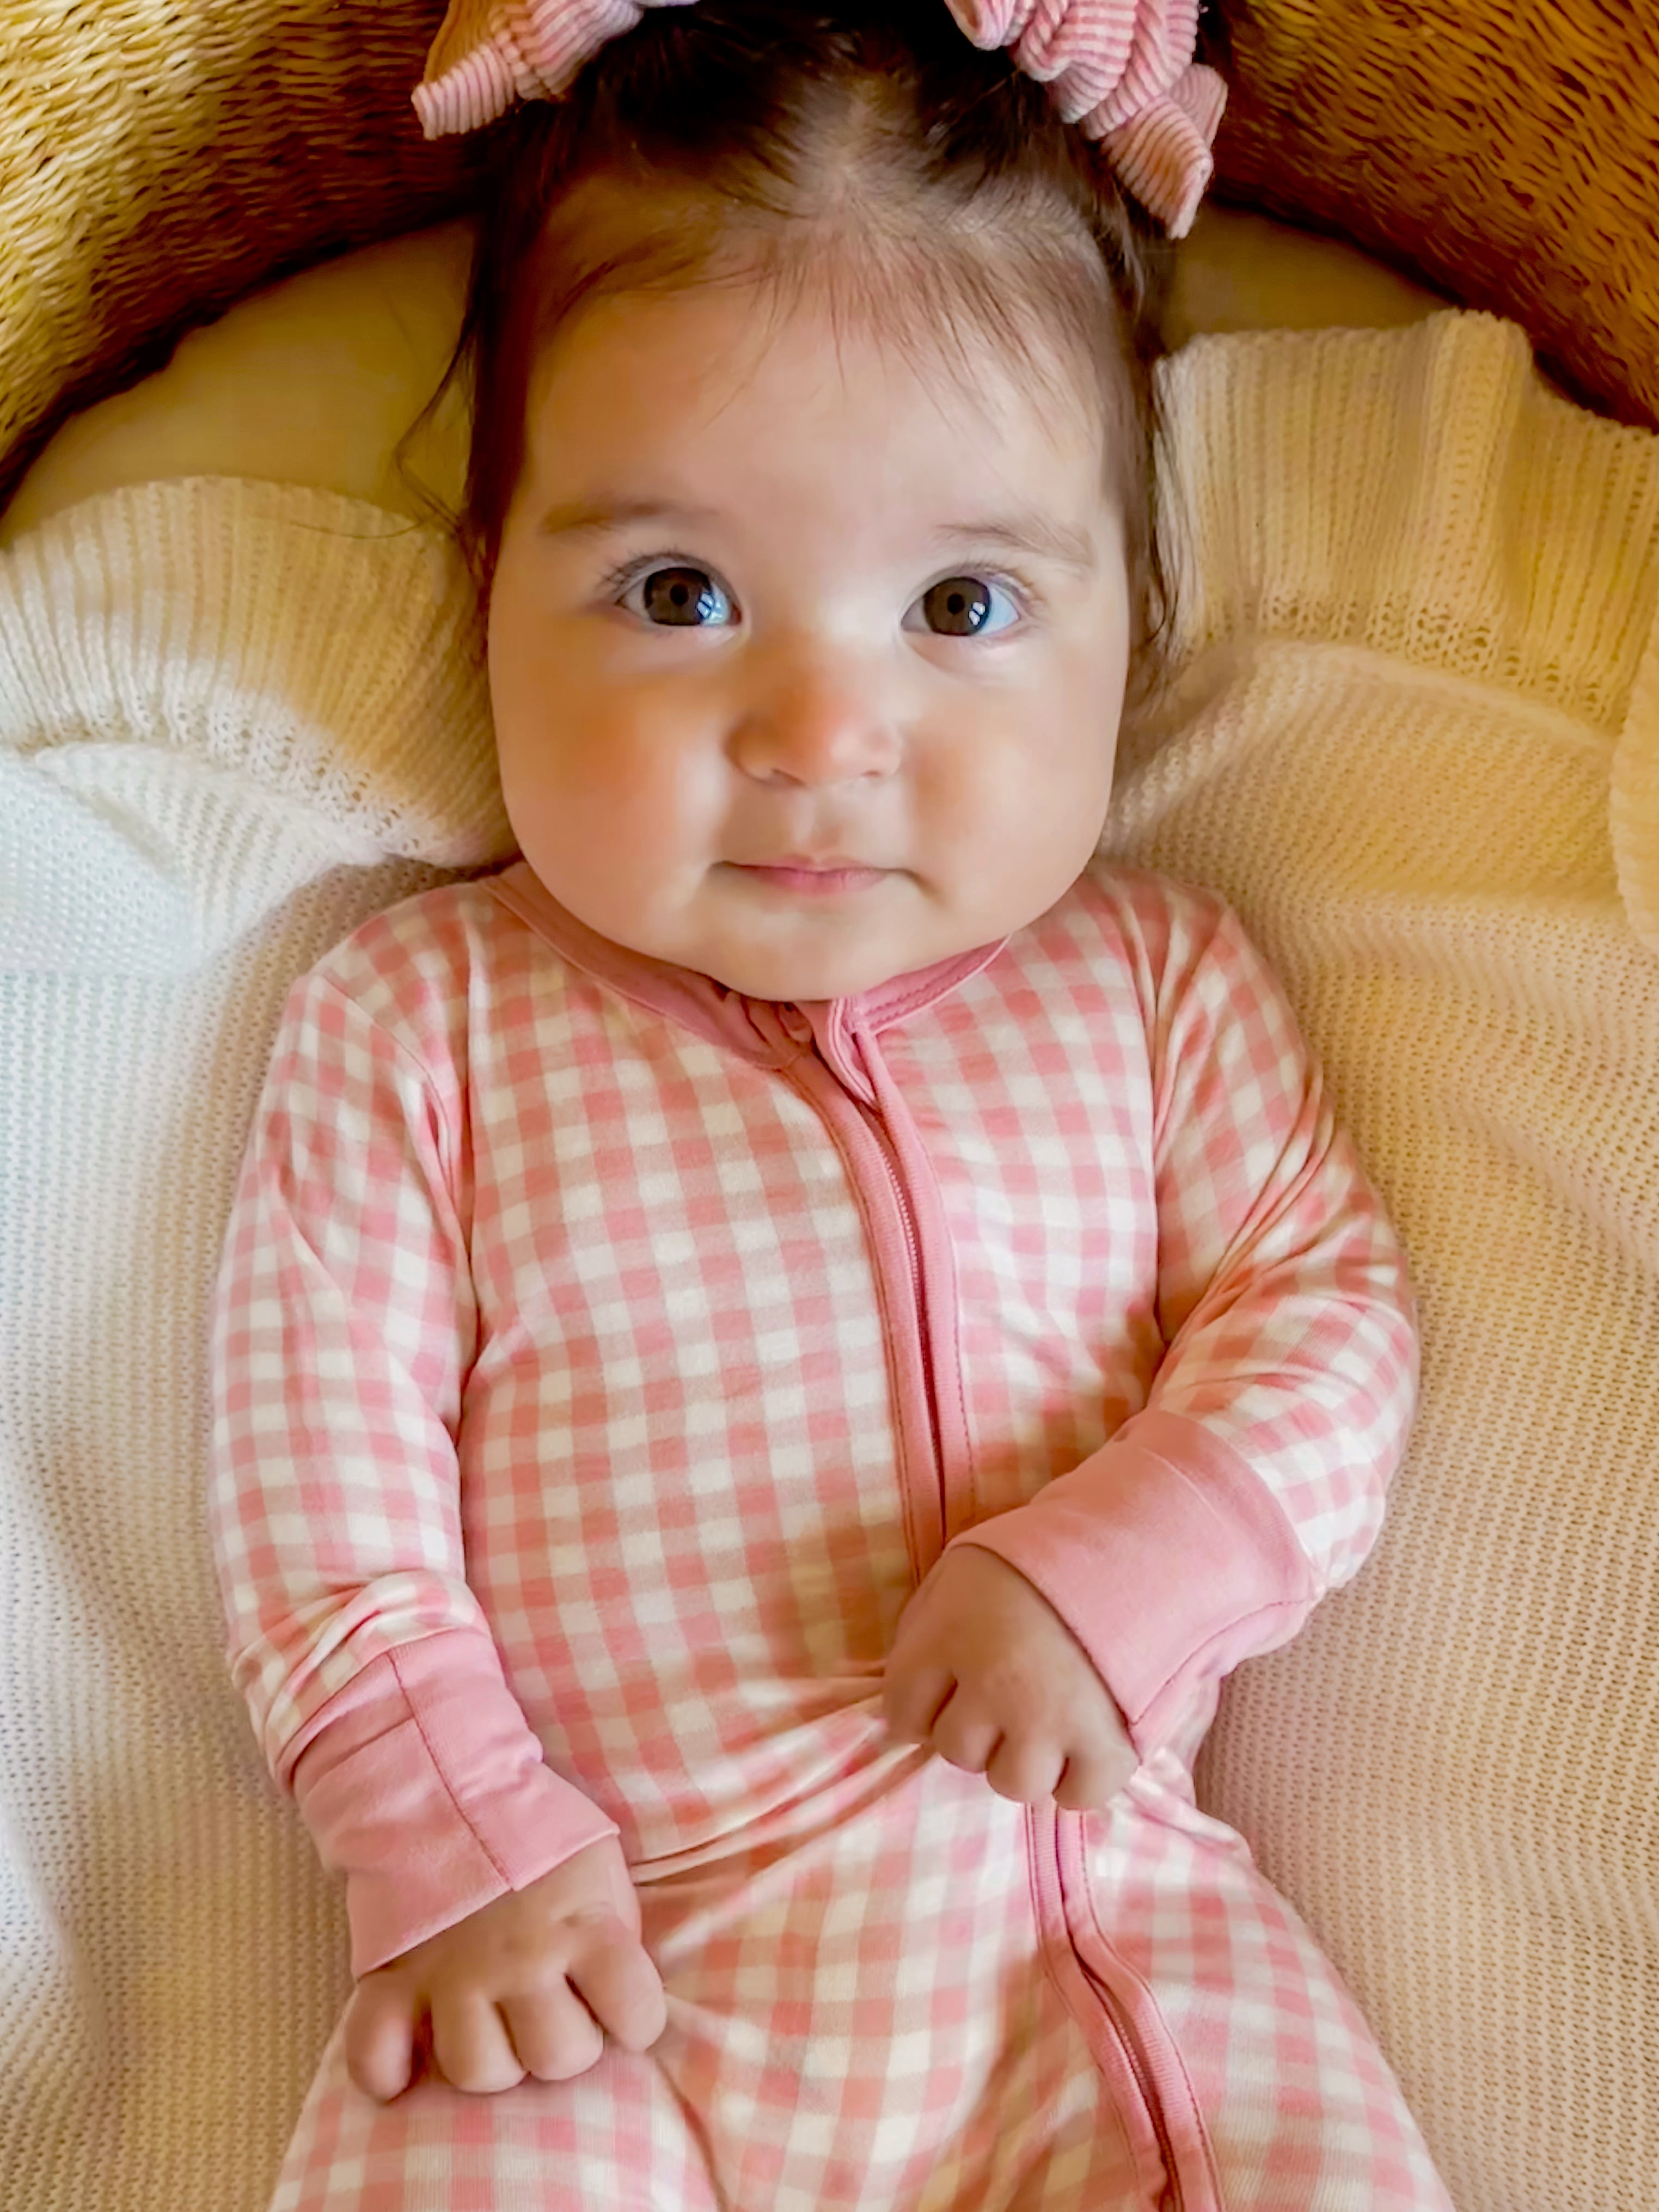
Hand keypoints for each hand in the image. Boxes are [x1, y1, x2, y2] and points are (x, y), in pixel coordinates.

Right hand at [344, 1834, 666, 2099]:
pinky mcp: (392, 1977)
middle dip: (564, 2045)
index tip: (621, 2010)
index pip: (635, 2011)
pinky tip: (404, 2071)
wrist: (448, 1783)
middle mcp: (522, 1958)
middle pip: (556, 2056)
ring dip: (491, 2060)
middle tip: (552, 2012)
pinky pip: (376, 2053)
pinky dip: (386, 2072)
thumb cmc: (536, 1832)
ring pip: (477, 2069)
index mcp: (582, 1923)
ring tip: (493, 2028)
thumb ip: (611, 1932)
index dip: (635, 2019)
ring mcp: (453, 1973)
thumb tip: (611, 2002)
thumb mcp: (598, 1868)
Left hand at [882, 1545, 1138, 1812]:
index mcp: (951, 1635)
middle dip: (974, 1727)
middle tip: (1006, 1694)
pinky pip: (1076, 1796)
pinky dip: (1077, 1778)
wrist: (1136, 1542)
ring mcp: (1052, 1720)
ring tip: (1044, 1719)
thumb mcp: (959, 1570)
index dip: (918, 1709)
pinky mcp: (1108, 1744)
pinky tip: (1081, 1741)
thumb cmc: (1038, 1557)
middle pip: (956, 1750)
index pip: (901, 1712)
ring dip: (1022, 1757)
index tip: (943, 1696)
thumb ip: (923, 1630)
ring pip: (1012, 1782)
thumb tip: (900, 1709)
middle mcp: (995, 1686)